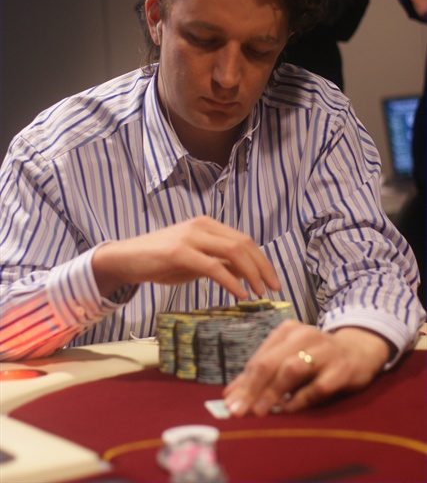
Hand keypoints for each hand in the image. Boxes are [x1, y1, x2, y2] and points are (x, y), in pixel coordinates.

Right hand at [92, 216, 280, 298]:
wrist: (126, 259)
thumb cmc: (160, 260)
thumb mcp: (195, 261)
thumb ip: (219, 262)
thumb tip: (247, 274)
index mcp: (208, 225)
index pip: (244, 240)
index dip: (262, 260)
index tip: (273, 280)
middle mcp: (202, 226)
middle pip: (244, 244)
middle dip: (263, 267)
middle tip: (274, 289)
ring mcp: (190, 237)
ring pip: (233, 252)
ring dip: (251, 274)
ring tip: (260, 293)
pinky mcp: (179, 253)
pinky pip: (213, 267)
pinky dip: (231, 281)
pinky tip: (240, 294)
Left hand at [223, 320, 391, 415]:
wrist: (358, 350)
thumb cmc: (316, 357)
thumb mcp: (288, 358)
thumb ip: (261, 375)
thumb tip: (230, 395)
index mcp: (287, 331)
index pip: (259, 359)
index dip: (242, 383)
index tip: (229, 404)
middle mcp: (304, 335)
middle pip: (271, 362)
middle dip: (252, 388)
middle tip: (239, 411)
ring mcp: (324, 350)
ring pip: (292, 369)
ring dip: (274, 392)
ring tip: (261, 412)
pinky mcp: (342, 368)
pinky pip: (318, 386)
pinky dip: (302, 399)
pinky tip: (289, 411)